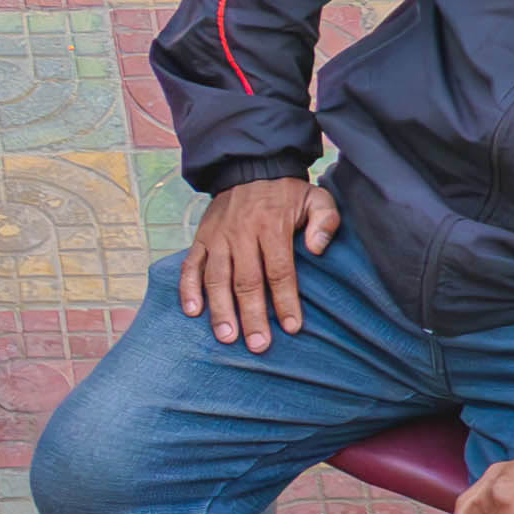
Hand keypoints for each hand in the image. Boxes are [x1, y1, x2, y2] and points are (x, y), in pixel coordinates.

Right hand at [179, 175, 337, 348]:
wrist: (249, 167)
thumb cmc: (287, 193)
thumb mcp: (316, 198)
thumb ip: (325, 221)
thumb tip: (317, 250)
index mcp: (272, 226)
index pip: (279, 270)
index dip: (285, 301)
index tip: (291, 327)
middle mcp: (241, 234)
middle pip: (246, 281)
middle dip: (252, 316)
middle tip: (259, 345)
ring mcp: (217, 237)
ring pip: (217, 279)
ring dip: (220, 310)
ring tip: (227, 338)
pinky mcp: (201, 239)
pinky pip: (191, 266)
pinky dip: (188, 289)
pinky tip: (193, 312)